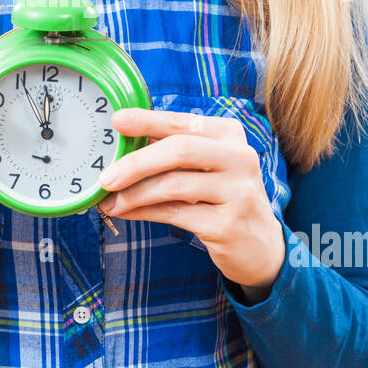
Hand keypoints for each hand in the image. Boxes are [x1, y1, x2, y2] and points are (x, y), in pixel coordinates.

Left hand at [98, 107, 286, 302]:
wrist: (261, 246)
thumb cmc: (223, 198)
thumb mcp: (206, 168)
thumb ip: (172, 153)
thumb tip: (121, 145)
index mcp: (230, 136)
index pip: (183, 123)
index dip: (148, 120)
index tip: (117, 121)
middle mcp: (240, 158)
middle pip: (180, 150)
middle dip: (137, 162)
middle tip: (106, 176)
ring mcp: (238, 192)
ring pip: (175, 185)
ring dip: (135, 193)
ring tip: (110, 201)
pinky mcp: (228, 224)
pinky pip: (176, 213)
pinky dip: (144, 212)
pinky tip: (126, 212)